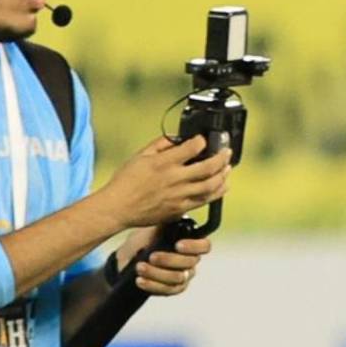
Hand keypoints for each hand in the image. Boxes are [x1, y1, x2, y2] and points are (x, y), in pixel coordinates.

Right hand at [99, 136, 230, 229]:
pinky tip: (222, 185)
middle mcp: (174, 179)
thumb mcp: (140, 156)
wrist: (118, 208)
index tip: (204, 139)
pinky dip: (217, 192)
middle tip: (227, 152)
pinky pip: (205, 200)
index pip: (193, 148)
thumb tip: (177, 137)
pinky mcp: (181, 209)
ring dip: (223, 175)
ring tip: (227, 168)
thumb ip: (160, 144)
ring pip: (211, 185)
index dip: (202, 141)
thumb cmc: (126, 182)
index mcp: (163, 163)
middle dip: (222, 157)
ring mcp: (180, 195)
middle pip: (209, 167)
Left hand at [117, 226, 212, 296]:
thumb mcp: (152, 229)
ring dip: (157, 273)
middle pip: (190, 263)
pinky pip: (168, 290)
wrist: (129, 259)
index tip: (177, 245)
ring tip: (139, 267)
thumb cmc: (144, 240)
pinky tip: (140, 280)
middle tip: (151, 256)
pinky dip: (153, 285)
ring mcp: (184, 275)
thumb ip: (164, 225)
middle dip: (169, 260)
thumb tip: (171, 212)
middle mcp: (191, 260)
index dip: (194, 247)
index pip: (205, 246)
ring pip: (178, 278)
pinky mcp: (173, 288)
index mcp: (191, 243)